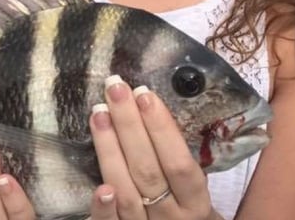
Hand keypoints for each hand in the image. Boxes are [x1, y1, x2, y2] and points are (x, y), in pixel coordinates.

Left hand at [88, 76, 219, 219]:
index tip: (144, 94)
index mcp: (195, 201)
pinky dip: (104, 208)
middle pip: (148, 170)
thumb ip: (176, 157)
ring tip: (98, 113)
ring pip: (127, 191)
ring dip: (110, 149)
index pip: (179, 162)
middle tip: (115, 88)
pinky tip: (99, 186)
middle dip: (130, 125)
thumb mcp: (191, 189)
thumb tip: (148, 104)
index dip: (161, 128)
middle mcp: (173, 217)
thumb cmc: (183, 208)